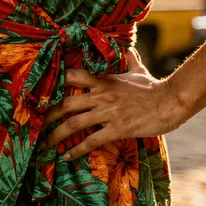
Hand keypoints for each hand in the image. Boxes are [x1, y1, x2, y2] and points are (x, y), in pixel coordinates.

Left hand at [42, 52, 188, 161]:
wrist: (170, 102)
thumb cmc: (154, 87)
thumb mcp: (138, 70)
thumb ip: (129, 59)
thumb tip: (128, 48)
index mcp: (103, 80)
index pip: (72, 76)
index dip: (54, 83)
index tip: (40, 92)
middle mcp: (101, 96)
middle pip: (65, 104)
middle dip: (47, 115)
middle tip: (35, 125)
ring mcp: (108, 113)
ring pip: (73, 124)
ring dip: (55, 135)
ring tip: (43, 145)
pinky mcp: (116, 129)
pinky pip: (91, 141)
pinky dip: (76, 150)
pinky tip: (66, 156)